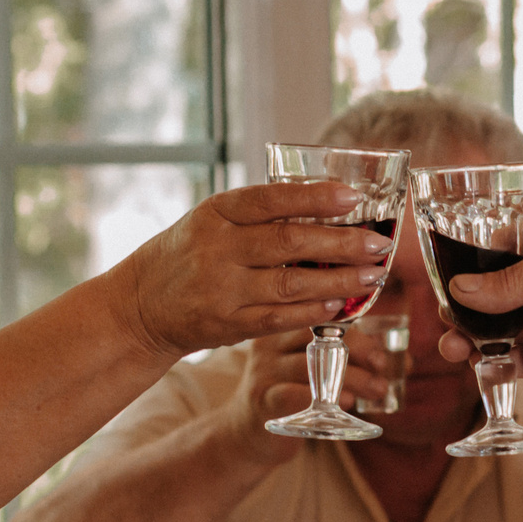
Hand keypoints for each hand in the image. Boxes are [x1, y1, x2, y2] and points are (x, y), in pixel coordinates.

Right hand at [113, 181, 391, 358]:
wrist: (142, 303)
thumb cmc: (190, 253)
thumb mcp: (213, 221)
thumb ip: (260, 214)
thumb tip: (331, 205)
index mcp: (216, 212)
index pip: (270, 199)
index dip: (313, 197)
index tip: (352, 197)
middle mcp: (217, 248)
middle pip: (289, 243)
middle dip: (341, 244)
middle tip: (379, 244)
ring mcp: (222, 289)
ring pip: (291, 284)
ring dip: (339, 282)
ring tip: (373, 276)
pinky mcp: (228, 324)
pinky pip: (279, 318)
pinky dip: (313, 312)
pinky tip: (341, 305)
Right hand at [224, 327, 396, 458]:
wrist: (247, 433)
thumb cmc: (293, 394)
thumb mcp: (319, 371)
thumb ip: (356, 361)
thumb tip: (407, 362)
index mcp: (285, 327)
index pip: (325, 317)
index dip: (360, 333)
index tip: (385, 353)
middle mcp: (270, 342)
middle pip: (319, 337)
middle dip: (359, 351)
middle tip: (385, 369)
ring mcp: (263, 371)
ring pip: (311, 366)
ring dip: (351, 378)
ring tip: (377, 390)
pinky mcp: (262, 401)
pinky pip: (292, 393)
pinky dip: (323, 397)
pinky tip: (345, 403)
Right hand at [432, 220, 522, 403]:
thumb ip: (510, 277)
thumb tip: (463, 290)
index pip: (515, 245)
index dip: (482, 259)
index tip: (451, 273)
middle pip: (505, 290)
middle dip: (473, 305)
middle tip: (447, 318)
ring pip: (509, 326)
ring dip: (478, 337)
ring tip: (453, 348)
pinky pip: (522, 359)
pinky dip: (499, 364)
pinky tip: (482, 366)